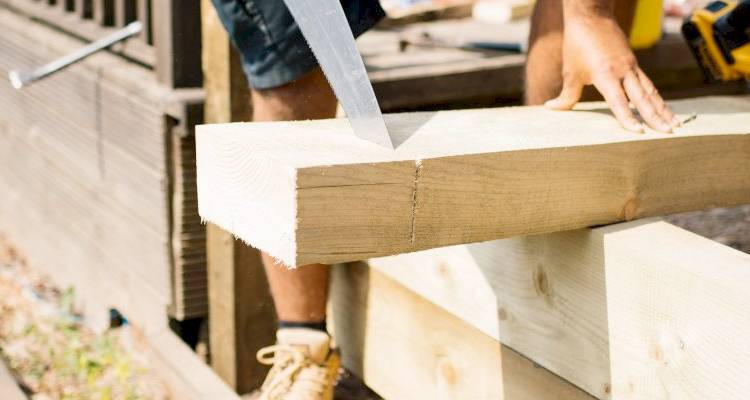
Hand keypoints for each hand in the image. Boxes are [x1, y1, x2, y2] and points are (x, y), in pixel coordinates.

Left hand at [545, 15, 678, 132]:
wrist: (591, 16)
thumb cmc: (578, 44)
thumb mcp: (570, 71)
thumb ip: (566, 95)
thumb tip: (551, 108)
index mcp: (606, 75)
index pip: (619, 102)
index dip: (628, 118)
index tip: (639, 131)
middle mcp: (623, 71)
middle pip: (643, 98)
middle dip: (656, 117)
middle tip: (669, 132)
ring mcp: (631, 66)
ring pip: (650, 91)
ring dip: (662, 109)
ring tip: (674, 124)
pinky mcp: (633, 63)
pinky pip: (647, 83)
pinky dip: (656, 97)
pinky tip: (663, 108)